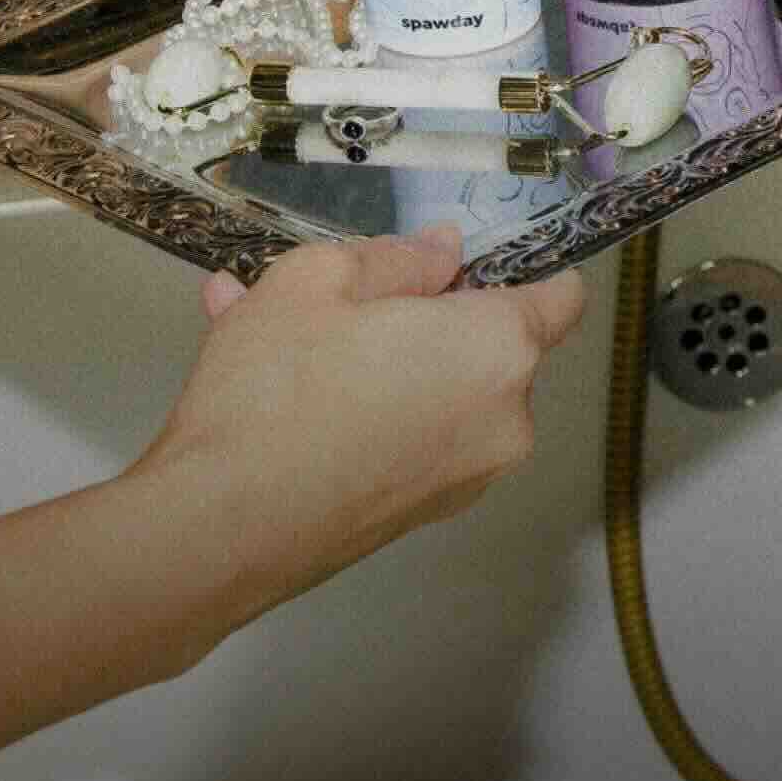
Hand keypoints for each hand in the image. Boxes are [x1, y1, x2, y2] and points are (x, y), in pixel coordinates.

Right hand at [133, 224, 586, 632]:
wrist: (220, 529)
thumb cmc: (274, 394)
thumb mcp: (319, 282)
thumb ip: (399, 257)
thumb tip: (444, 251)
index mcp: (499, 348)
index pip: (561, 297)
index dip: (527, 269)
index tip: (480, 263)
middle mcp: (506, 418)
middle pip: (490, 344)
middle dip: (423, 315)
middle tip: (342, 297)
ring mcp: (470, 474)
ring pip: (437, 390)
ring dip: (377, 358)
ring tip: (277, 334)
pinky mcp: (426, 512)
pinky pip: (411, 435)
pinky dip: (366, 408)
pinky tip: (280, 391)